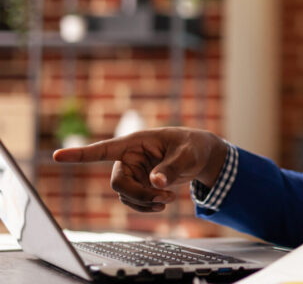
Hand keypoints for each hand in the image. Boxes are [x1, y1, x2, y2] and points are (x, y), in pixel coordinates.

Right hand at [53, 127, 227, 212]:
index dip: (80, 154)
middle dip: (139, 194)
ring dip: (145, 202)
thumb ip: (172, 168)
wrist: (200, 156)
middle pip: (118, 183)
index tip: (57, 156)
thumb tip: (156, 183)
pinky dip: (147, 206)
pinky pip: (133, 201)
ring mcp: (132, 173)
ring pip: (125, 196)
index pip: (103, 149)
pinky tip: (163, 203)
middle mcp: (128, 158)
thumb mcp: (187, 155)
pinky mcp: (137, 185)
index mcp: (135, 143)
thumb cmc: (193, 147)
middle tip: (164, 198)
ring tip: (168, 199)